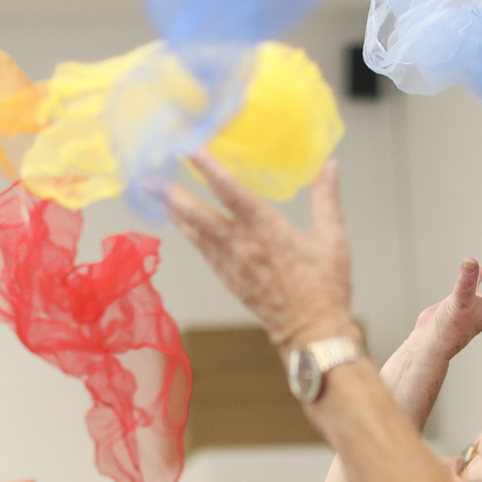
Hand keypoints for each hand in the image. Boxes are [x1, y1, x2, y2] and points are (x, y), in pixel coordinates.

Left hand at [164, 158, 356, 353]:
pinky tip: (183, 224)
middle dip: (170, 195)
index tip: (188, 148)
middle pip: (196, 215)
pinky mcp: (228, 279)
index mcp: (266, 231)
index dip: (208, 167)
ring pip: (194, 233)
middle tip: (148, 178)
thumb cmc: (325, 289)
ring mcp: (230, 265)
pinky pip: (203, 251)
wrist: (310, 333)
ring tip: (156, 194)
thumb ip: (327, 199)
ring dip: (174, 212)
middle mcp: (241, 246)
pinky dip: (190, 234)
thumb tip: (330, 166)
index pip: (231, 191)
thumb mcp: (333, 239)